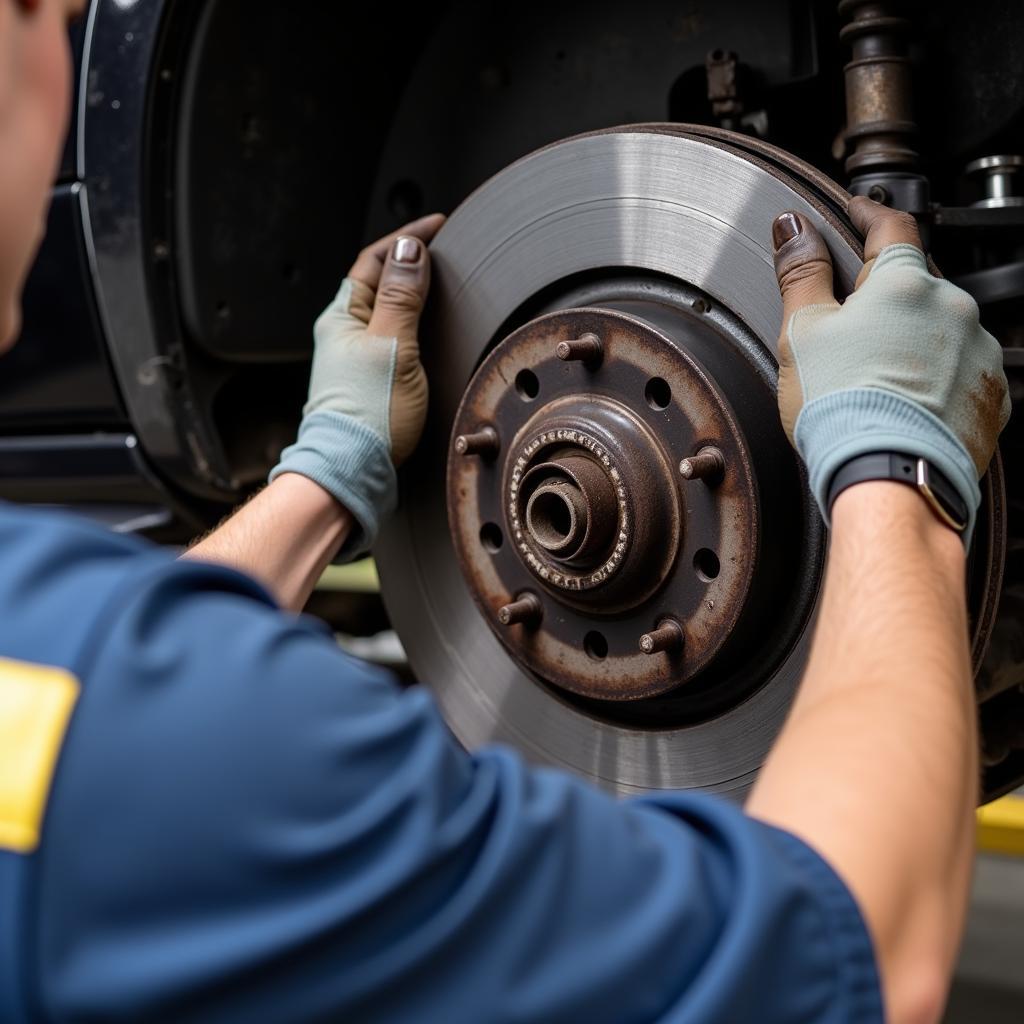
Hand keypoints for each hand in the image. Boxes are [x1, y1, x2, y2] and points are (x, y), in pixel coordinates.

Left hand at [271, 213, 445, 558]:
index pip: (376, 259)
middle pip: (380, 281)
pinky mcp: (371, 381)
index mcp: (342, 316)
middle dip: (411, 260)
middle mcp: (344, 333)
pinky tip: (430, 331)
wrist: (354, 468)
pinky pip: (393, 337)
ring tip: (442, 282)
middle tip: (445, 249)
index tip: (437, 226)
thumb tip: (410, 249)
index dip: (407, 238)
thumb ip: (402, 297)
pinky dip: (414, 323)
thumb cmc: (368, 414)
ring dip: (413, 291)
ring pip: (387, 309)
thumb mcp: (392, 345)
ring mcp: (356, 358)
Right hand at [770, 197, 1009, 543]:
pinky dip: (933, 377)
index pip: (887, 226)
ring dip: (910, 338)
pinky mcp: (988, 394)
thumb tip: (793, 227)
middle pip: (914, 282)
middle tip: (847, 323)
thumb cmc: (844, 409)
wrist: (889, 478)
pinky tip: (900, 399)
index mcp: (903, 282)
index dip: (864, 214)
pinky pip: (958, 370)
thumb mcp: (803, 333)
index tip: (852, 212)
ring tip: (871, 376)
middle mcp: (952, 307)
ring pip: (938, 327)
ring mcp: (977, 351)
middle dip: (883, 293)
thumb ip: (800, 273)